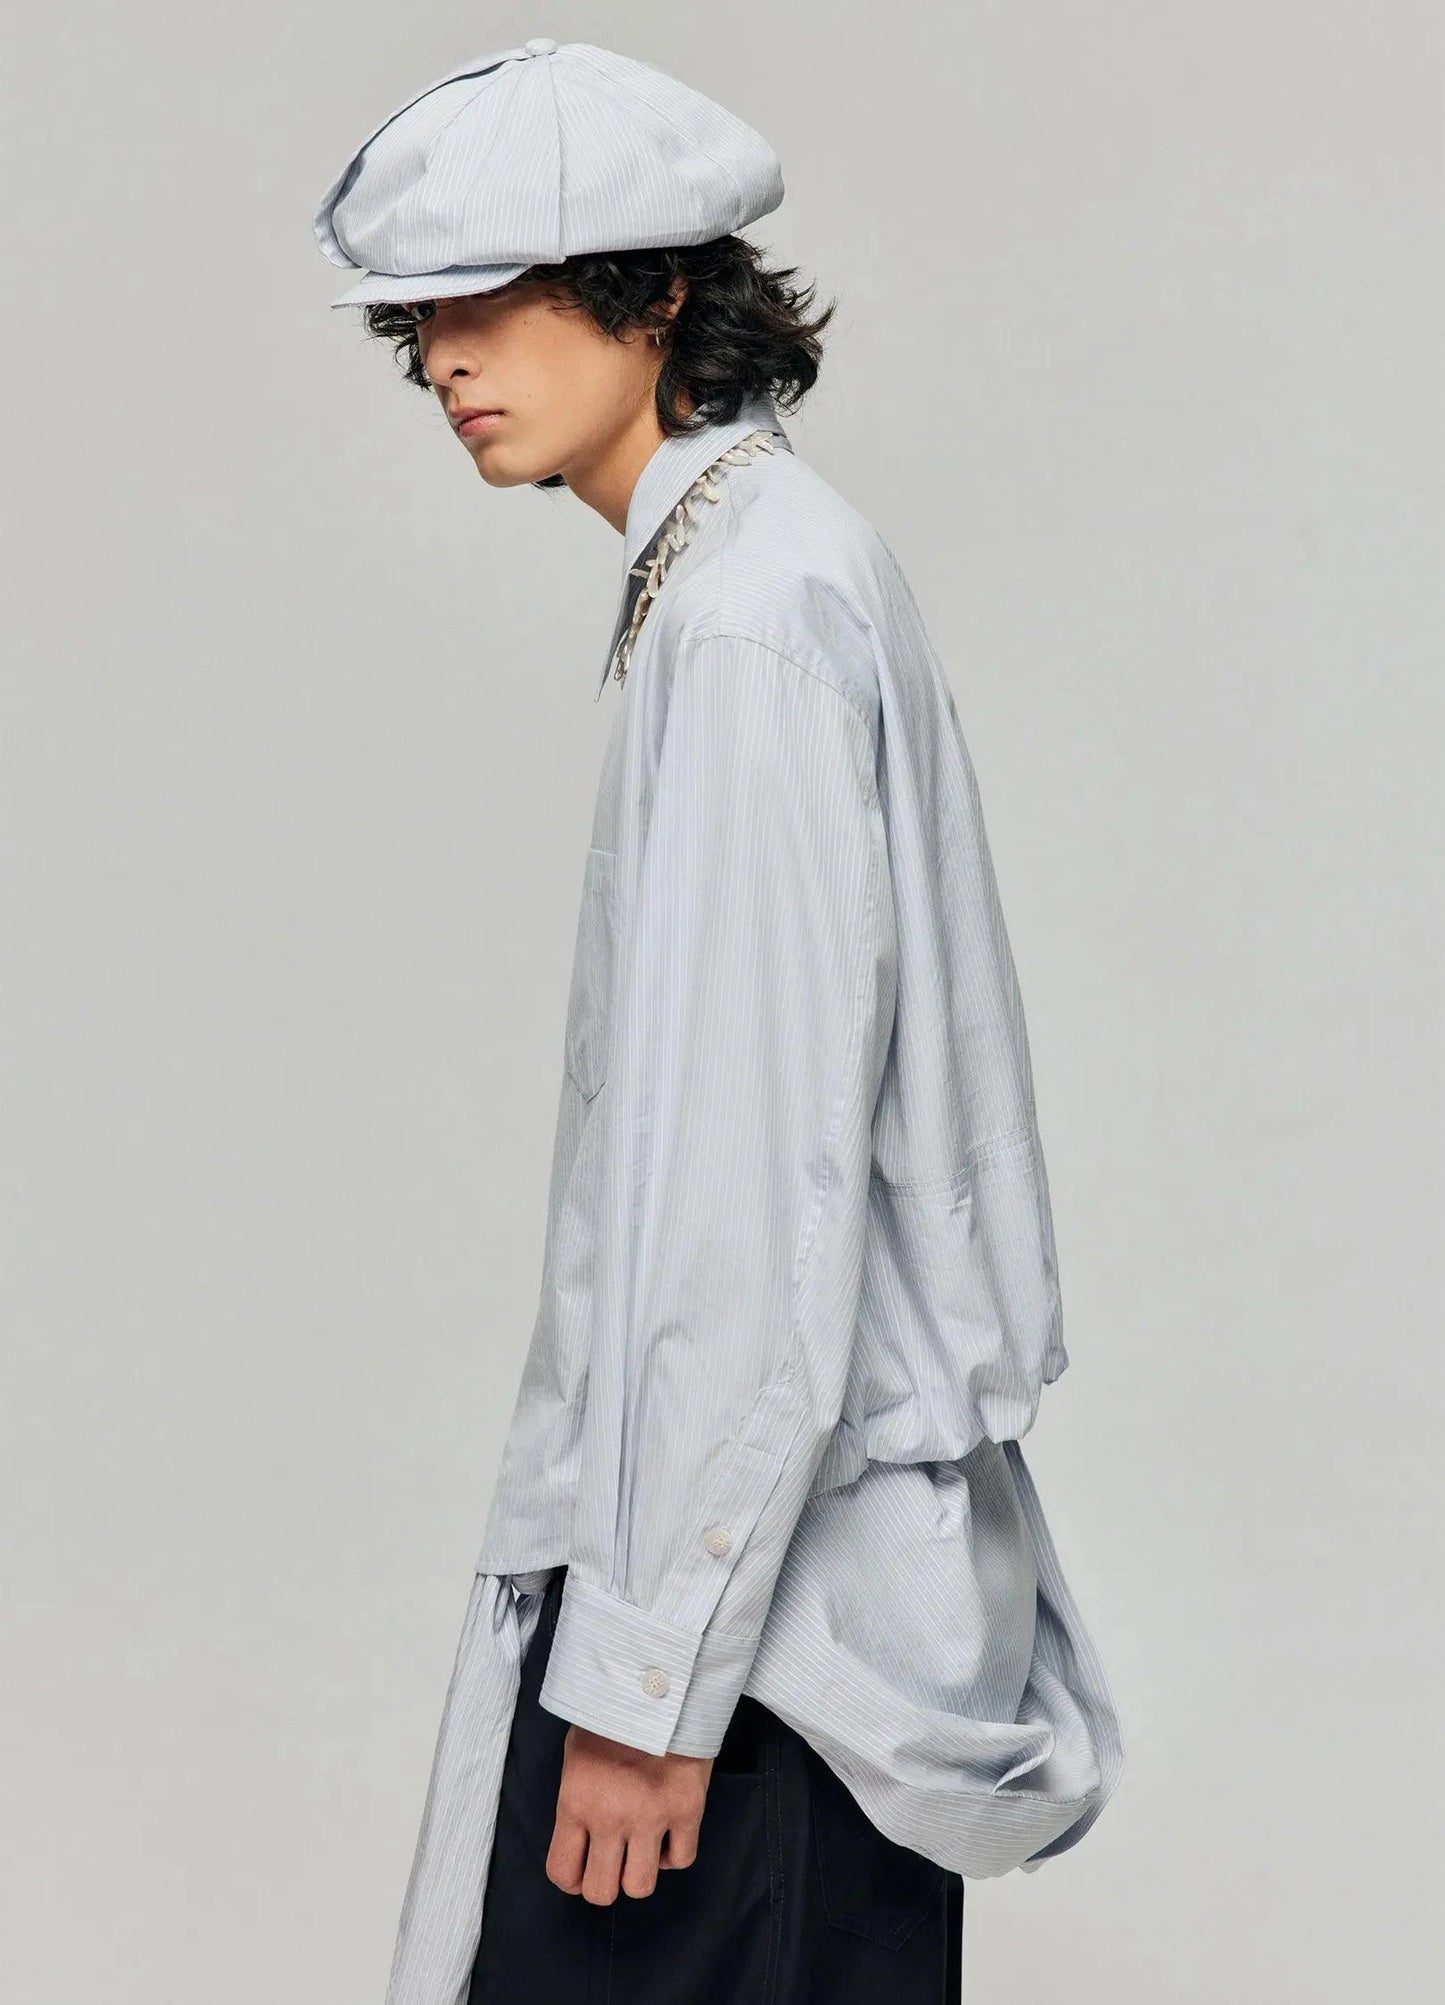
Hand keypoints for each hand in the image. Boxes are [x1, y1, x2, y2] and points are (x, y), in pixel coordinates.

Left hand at [546, 1723, 714, 1902]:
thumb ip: (576, 1798)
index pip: (562, 1872)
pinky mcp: (687, 1809)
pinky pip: (681, 1859)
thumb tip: (580, 1835)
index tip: (581, 1868)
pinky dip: (674, 1853)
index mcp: (576, 1801)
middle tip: (612, 1862)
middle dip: (604, 1883)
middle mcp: (611, 1817)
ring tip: (640, 1848)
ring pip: (641, 1886)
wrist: (659, 1682)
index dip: (572, 1879)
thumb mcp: (576, 1753)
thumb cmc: (611, 1715)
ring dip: (639, 1872)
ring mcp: (651, 1816)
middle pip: (602, 1892)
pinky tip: (668, 1832)